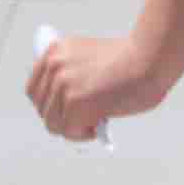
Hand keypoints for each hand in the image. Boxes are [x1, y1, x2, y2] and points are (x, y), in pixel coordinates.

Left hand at [27, 29, 171, 140]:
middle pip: (42, 108)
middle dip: (61, 118)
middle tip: (81, 121)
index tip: (60, 112)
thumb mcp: (90, 57)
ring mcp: (63, 85)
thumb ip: (73, 74)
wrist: (149, 59)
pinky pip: (69, 132)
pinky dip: (83, 134)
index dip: (47, 104)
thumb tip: (65, 104)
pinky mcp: (74, 104)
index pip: (34, 88)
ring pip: (53, 123)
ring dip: (73, 128)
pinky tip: (97, 126)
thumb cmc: (131, 60)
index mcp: (57, 50)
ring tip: (92, 124)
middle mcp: (55, 66)